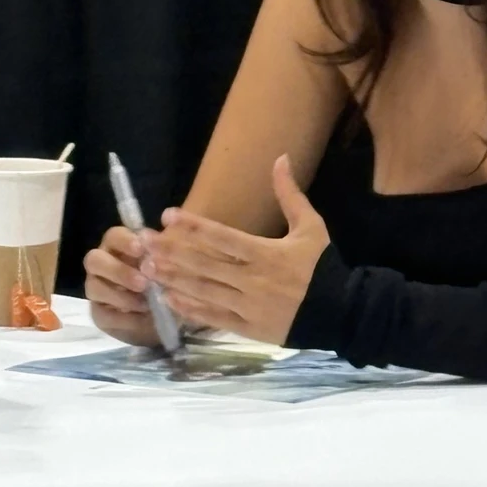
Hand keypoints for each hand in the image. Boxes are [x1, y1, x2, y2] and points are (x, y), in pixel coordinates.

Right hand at [83, 225, 157, 345]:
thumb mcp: (170, 268)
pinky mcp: (98, 313)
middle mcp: (103, 264)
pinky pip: (102, 314)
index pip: (114, 236)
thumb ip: (165, 255)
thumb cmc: (166, 283)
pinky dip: (124, 318)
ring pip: (94, 287)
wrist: (166, 318)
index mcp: (120, 247)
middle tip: (143, 283)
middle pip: (94, 259)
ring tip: (145, 304)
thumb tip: (169, 238)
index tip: (141, 249)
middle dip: (118, 271)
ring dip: (120, 296)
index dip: (125, 241)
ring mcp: (96, 289)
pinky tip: (143, 319)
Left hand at [147, 155, 329, 342]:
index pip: (223, 237)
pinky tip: (169, 299)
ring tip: (148, 269)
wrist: (342, 312)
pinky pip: (213, 317)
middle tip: (144, 243)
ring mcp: (248, 306)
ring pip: (204, 291)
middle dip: (172, 253)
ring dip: (174, 279)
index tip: (169, 215)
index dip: (194, 226)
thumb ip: (291, 195)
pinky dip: (190, 308)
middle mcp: (253, 280)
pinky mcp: (248, 328)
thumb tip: (280, 158)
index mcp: (266, 254)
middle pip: (205, 265)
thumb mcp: (311, 227)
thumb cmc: (324, 267)